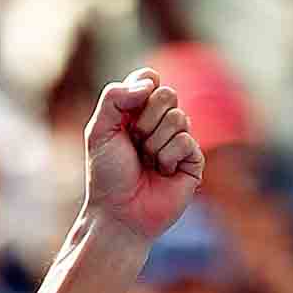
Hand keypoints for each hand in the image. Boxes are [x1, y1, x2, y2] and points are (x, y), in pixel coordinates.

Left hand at [82, 69, 204, 242]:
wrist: (119, 213)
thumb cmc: (107, 175)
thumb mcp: (99, 132)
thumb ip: (114, 98)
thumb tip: (149, 83)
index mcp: (136, 112)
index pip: (149, 79)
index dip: (140, 92)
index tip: (125, 117)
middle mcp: (159, 122)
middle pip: (167, 94)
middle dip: (145, 121)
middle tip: (134, 145)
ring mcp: (178, 140)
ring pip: (179, 118)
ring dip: (154, 144)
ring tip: (146, 163)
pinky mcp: (193, 159)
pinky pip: (186, 141)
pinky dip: (167, 158)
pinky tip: (161, 173)